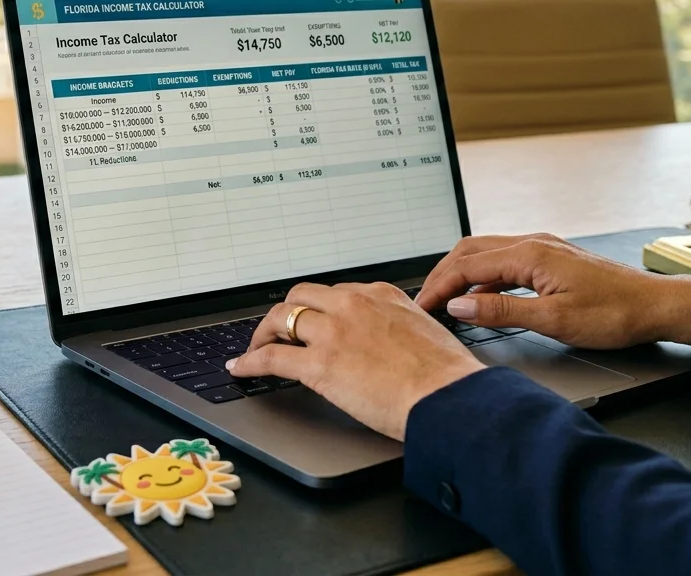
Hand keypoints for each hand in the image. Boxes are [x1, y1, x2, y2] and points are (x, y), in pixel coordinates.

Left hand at [227, 282, 485, 440]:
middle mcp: (353, 305)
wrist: (448, 398)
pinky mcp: (319, 364)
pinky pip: (272, 357)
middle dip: (286, 313)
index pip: (336, 292)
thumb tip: (390, 342)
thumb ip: (398, 327)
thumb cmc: (447, 376)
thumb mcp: (424, 332)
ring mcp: (333, 332)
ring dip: (264, 333)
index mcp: (381, 295)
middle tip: (278, 330)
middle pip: (301, 296)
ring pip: (282, 318)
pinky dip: (251, 361)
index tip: (312, 319)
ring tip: (256, 347)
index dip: (318, 308)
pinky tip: (242, 368)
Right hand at [415, 233, 690, 348]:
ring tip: (445, 299)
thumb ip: (502, 311)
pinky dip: (482, 276)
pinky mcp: (550, 258)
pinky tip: (481, 297)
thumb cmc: (614, 314)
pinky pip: (504, 259)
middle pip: (470, 251)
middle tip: (425, 302)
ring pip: (485, 252)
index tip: (421, 307)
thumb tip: (460, 306)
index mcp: (529, 255)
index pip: (467, 267)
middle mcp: (533, 243)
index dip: (439, 287)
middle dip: (443, 275)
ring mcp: (542, 247)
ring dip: (461, 273)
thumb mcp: (553, 320)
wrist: (655, 306)